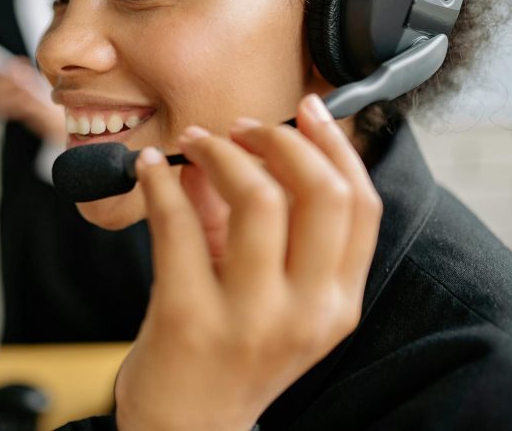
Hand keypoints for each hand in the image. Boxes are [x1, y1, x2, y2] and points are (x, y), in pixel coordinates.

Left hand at [115, 95, 382, 429]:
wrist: (187, 429)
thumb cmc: (231, 356)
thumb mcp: (274, 300)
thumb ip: (272, 226)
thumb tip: (244, 142)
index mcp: (337, 304)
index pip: (361, 205)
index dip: (337, 145)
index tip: (309, 111)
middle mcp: (308, 313)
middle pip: (322, 193)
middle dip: (282, 139)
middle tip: (243, 126)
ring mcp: (252, 320)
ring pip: (259, 199)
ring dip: (221, 152)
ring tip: (195, 142)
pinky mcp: (190, 320)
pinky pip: (178, 225)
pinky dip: (160, 182)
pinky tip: (150, 169)